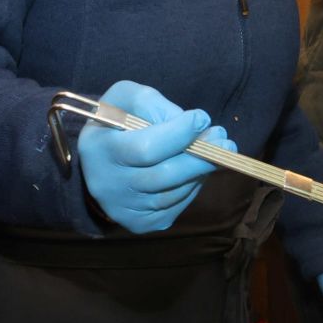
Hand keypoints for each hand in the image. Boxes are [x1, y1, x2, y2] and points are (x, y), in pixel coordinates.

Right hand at [78, 80, 233, 234]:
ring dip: (200, 172)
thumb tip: (193, 126)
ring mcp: (122, 209)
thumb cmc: (117, 122)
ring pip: (174, 192)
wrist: (97, 161)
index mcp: (98, 149)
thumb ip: (154, 104)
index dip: (179, 134)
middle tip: (225, 141)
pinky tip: (195, 170)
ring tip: (216, 151)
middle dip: (200, 156)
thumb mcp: (126, 98)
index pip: (146, 148)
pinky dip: (191, 187)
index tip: (201, 118)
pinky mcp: (138, 224)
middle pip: (164, 175)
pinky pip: (175, 206)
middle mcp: (106, 184)